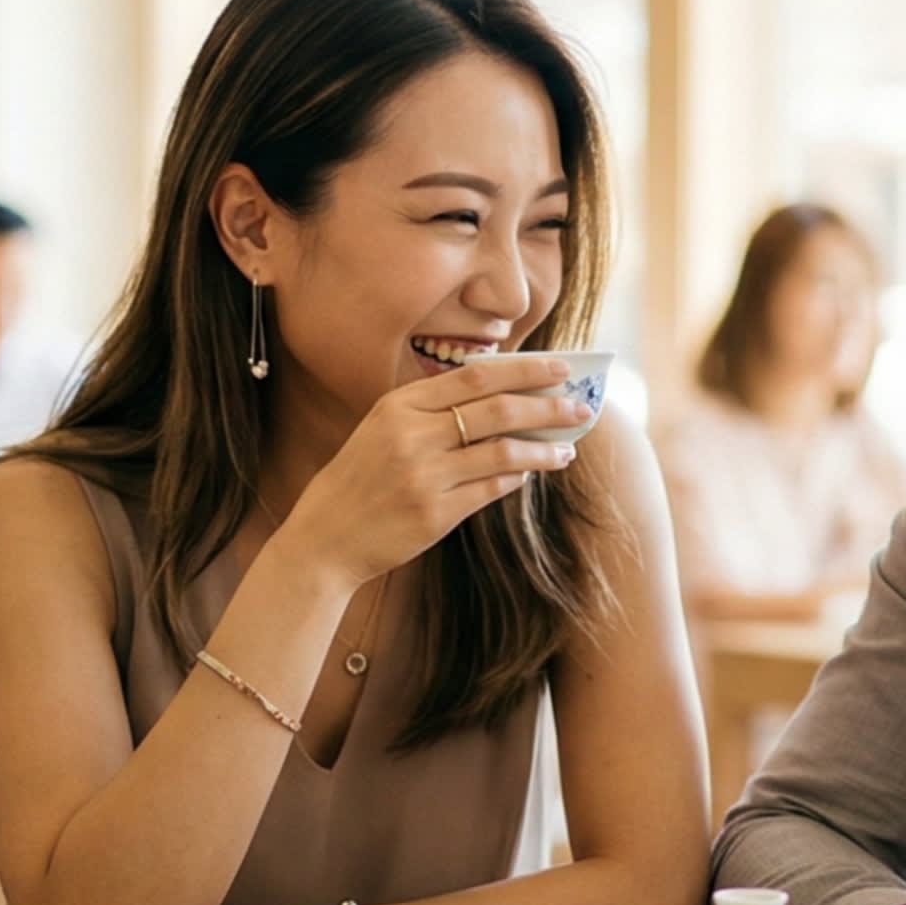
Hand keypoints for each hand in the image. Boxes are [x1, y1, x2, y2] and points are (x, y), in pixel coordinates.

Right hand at [276, 356, 592, 586]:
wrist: (325, 537)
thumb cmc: (360, 479)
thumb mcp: (383, 429)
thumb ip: (432, 411)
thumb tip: (502, 396)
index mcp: (400, 406)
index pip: (475, 377)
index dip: (524, 370)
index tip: (561, 367)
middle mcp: (412, 436)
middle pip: (497, 410)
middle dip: (547, 407)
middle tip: (580, 407)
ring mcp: (423, 476)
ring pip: (503, 453)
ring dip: (543, 449)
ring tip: (567, 449)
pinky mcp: (434, 514)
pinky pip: (489, 490)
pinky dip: (515, 480)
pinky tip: (531, 475)